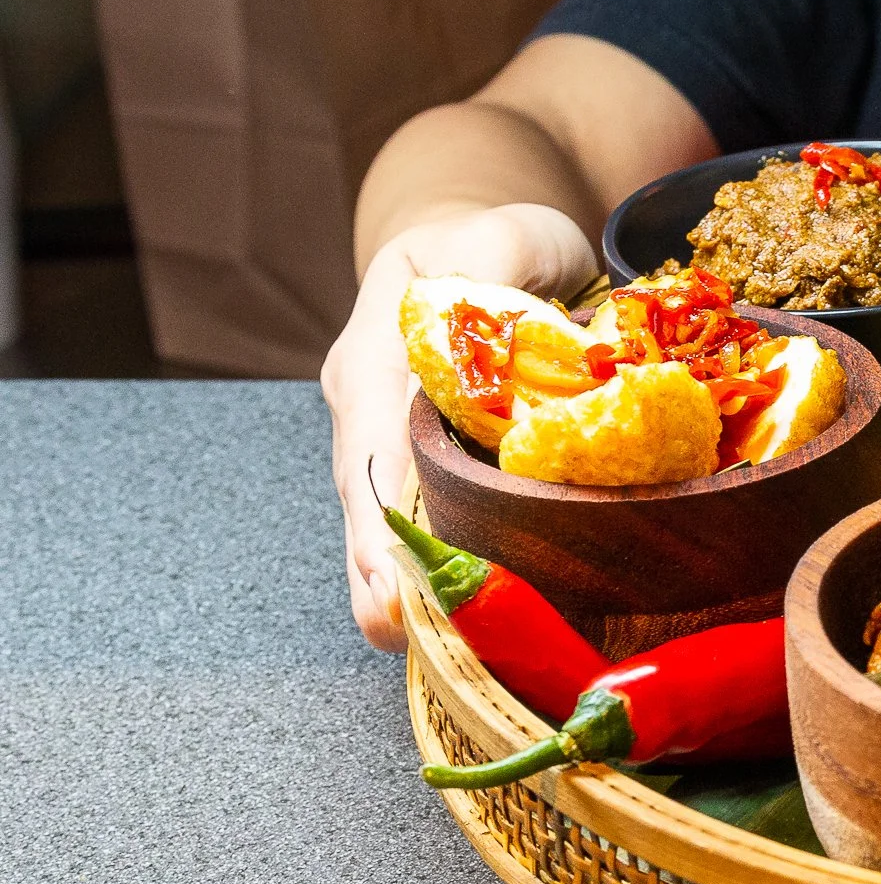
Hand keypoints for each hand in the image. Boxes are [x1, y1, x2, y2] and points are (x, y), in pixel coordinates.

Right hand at [322, 205, 597, 649]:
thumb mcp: (502, 231)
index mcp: (376, 359)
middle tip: (417, 638)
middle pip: (370, 510)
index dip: (380, 515)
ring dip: (419, 593)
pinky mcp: (440, 476)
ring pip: (395, 535)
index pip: (370, 446)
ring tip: (455, 652)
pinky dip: (455, 578)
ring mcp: (400, 453)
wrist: (489, 251)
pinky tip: (489, 628)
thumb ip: (499, 259)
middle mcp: (374, 417)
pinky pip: (439, 533)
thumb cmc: (494, 242)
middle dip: (389, 577)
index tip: (390, 578)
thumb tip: (507, 309)